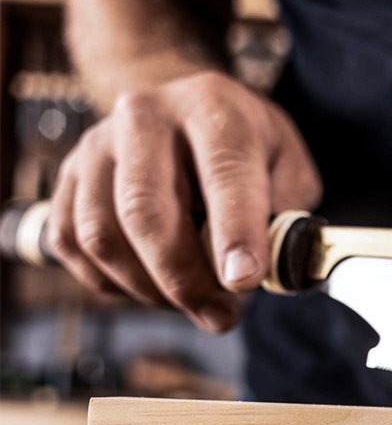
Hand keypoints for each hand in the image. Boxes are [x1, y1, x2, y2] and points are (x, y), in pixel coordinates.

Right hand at [49, 71, 321, 332]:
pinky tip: (153, 285)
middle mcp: (146, 116)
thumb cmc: (246, 148)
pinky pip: (72, 244)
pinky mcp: (69, 175)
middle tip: (220, 316)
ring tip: (192, 303)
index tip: (243, 282)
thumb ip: (288, 217)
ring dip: (149, 288)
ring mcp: (98, 144)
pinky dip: (113, 282)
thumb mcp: (288, 167)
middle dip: (185, 280)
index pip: (223, 174)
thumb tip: (273, 273)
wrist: (187, 111)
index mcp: (213, 109)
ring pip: (102, 236)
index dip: (234, 233)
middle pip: (146, 211)